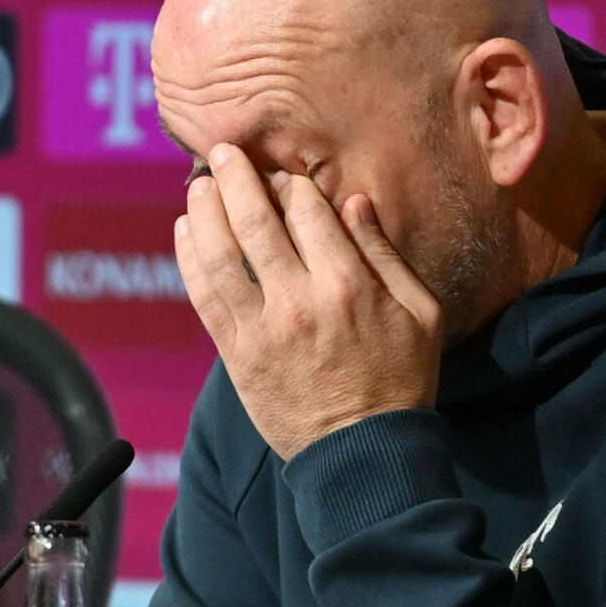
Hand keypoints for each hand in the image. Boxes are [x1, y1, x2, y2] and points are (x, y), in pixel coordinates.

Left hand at [174, 145, 441, 461]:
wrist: (363, 454)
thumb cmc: (401, 380)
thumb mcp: (420, 314)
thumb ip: (386, 255)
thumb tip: (353, 203)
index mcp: (348, 284)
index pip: (307, 211)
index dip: (292, 183)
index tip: (284, 171)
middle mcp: (300, 300)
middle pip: (255, 221)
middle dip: (236, 178)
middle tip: (224, 152)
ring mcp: (262, 328)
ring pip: (219, 253)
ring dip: (204, 210)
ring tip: (198, 184)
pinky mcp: (237, 353)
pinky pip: (203, 295)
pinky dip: (189, 257)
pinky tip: (186, 231)